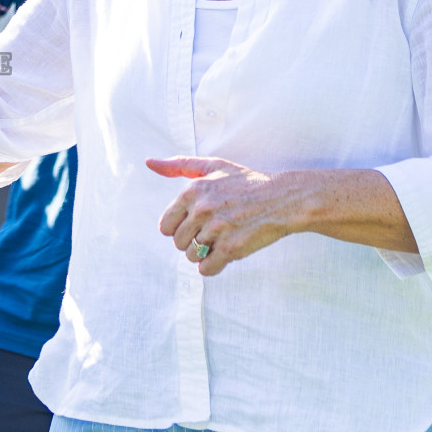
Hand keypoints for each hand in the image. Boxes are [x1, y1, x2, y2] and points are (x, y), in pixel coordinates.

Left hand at [149, 156, 304, 276]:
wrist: (282, 199)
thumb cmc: (246, 182)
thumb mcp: (212, 165)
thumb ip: (178, 165)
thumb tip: (149, 162)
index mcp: (192, 191)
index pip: (166, 225)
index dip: (179, 228)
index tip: (196, 224)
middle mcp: (202, 209)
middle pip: (178, 242)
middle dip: (192, 241)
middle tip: (212, 233)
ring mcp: (216, 229)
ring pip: (192, 256)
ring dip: (204, 254)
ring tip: (220, 241)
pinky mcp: (231, 248)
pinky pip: (206, 269)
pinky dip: (212, 266)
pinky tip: (224, 255)